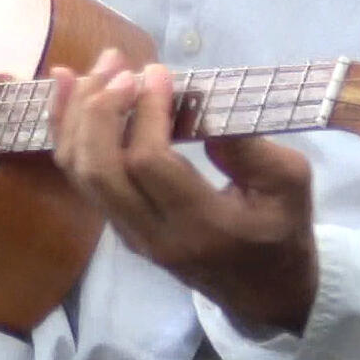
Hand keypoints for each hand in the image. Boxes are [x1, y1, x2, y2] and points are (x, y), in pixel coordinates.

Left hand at [51, 50, 318, 332]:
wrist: (264, 294)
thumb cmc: (282, 233)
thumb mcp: (291, 188)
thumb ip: (251, 149)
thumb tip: (200, 105)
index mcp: (203, 227)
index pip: (151, 164)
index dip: (147, 112)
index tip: (160, 72)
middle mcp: (153, 235)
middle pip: (100, 170)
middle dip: (101, 109)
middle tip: (121, 66)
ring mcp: (128, 234)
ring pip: (79, 172)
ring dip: (77, 113)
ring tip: (95, 68)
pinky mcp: (117, 225)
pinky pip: (79, 175)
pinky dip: (68, 129)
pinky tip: (67, 88)